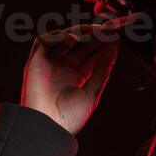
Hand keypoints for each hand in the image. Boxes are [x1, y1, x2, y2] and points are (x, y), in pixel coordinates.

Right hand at [20, 16, 133, 134]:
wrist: (49, 129)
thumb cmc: (70, 117)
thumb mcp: (92, 93)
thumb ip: (101, 71)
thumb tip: (113, 50)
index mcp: (76, 76)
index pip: (92, 53)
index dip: (105, 43)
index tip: (119, 35)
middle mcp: (63, 67)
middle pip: (80, 43)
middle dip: (96, 34)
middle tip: (112, 27)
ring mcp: (49, 63)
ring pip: (64, 38)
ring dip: (81, 31)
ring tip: (97, 30)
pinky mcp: (35, 61)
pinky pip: (44, 41)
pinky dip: (58, 36)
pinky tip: (74, 38)